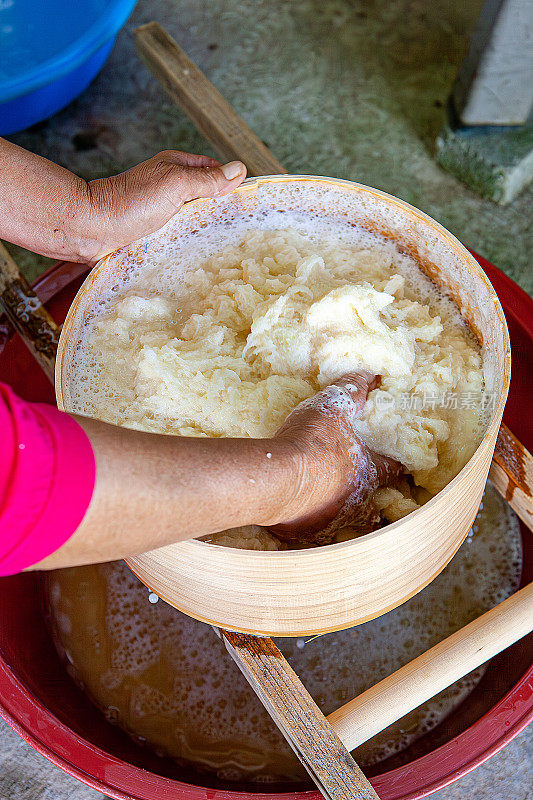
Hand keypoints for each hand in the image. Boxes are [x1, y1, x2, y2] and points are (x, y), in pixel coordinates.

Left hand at [0, 138, 245, 263]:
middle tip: (241, 231)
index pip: (216, 172)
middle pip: (206, 196)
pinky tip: (197, 253)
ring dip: (206, 230)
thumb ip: (207, 178)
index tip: (249, 206)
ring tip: (223, 245)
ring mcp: (161, 210)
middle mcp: (169, 186)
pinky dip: (190, 242)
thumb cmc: (130, 204)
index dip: (232, 186)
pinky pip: (179, 235)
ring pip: (193, 218)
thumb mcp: (175, 185)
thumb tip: (240, 169)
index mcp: (176, 167)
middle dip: (222, 211)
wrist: (91, 230)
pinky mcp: (152, 231)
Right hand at [270, 372, 401, 544]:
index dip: (396, 464)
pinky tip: (297, 511)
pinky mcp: (304, 531)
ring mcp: (331, 521)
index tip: (397, 463)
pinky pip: (311, 529)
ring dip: (337, 511)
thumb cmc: (311, 441)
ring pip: (343, 521)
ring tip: (327, 503)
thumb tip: (370, 374)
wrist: (277, 477)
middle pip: (371, 505)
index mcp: (368, 473)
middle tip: (357, 489)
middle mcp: (355, 502)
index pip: (393, 470)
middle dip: (367, 498)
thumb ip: (353, 390)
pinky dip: (306, 519)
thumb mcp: (333, 407)